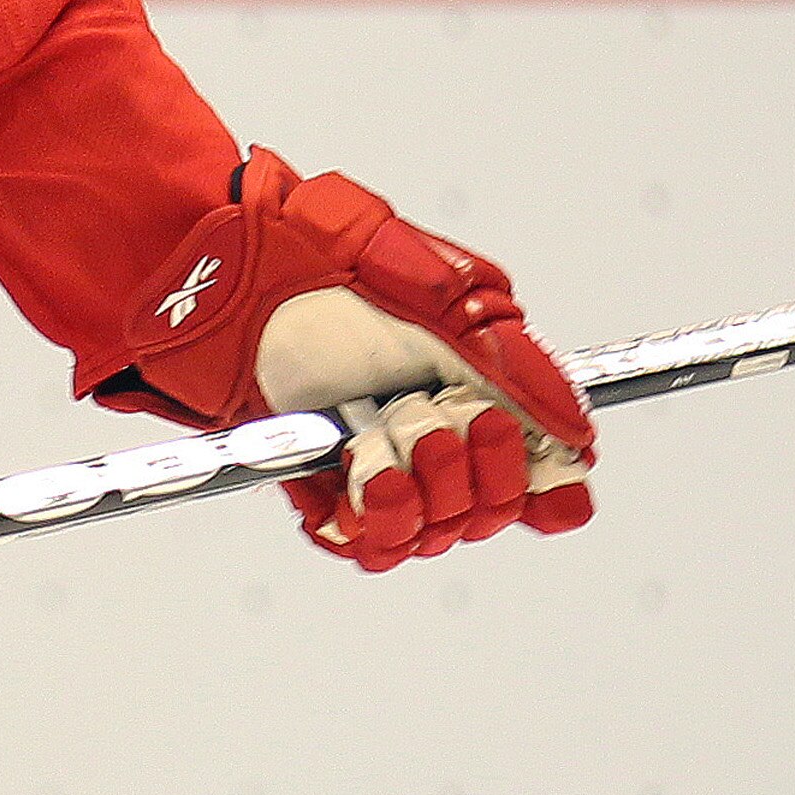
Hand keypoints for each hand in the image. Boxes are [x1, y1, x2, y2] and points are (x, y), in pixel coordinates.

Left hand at [115, 150, 593, 570]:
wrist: (216, 266)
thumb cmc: (314, 250)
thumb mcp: (435, 285)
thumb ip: (511, 358)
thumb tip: (578, 429)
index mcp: (470, 381)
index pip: (534, 467)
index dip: (551, 485)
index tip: (554, 481)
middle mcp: (428, 430)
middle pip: (490, 508)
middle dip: (484, 476)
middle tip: (450, 424)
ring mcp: (374, 462)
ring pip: (435, 532)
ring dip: (430, 495)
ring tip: (397, 438)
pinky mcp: (320, 487)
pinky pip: (370, 544)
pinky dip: (381, 522)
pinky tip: (370, 478)